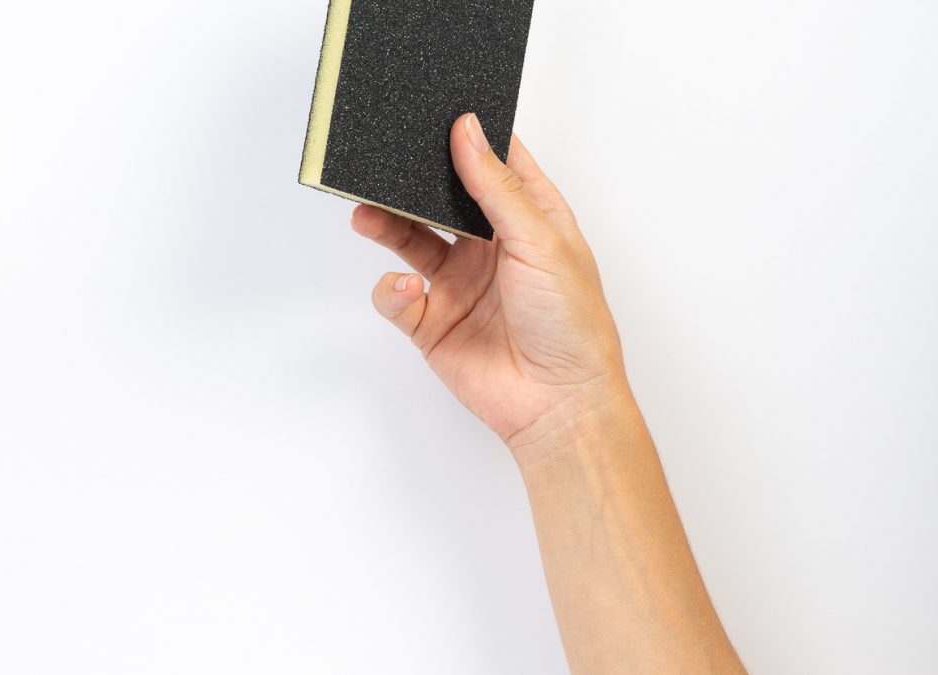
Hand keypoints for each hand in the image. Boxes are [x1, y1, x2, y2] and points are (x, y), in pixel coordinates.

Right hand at [351, 113, 631, 464]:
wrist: (557, 403)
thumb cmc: (571, 323)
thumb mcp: (539, 241)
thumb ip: (496, 187)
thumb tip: (468, 130)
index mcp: (528, 219)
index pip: (493, 164)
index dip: (468, 137)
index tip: (435, 111)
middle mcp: (490, 246)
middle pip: (440, 198)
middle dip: (413, 180)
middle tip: (382, 161)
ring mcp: (459, 283)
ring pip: (409, 239)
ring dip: (386, 223)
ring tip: (366, 210)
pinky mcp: (433, 321)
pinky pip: (397, 294)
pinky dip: (393, 288)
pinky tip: (408, 289)